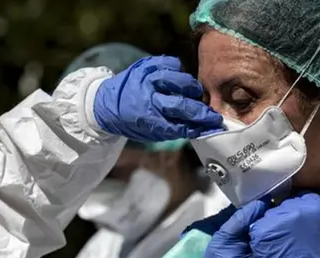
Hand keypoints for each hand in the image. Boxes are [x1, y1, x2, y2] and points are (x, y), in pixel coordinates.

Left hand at [93, 56, 222, 141]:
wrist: (106, 102)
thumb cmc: (132, 121)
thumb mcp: (149, 132)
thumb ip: (174, 130)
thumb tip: (201, 128)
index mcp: (145, 119)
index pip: (178, 125)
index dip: (198, 125)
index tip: (213, 125)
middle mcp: (146, 97)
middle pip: (180, 104)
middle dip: (200, 110)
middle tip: (211, 113)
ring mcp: (147, 78)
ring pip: (179, 79)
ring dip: (191, 88)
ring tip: (194, 94)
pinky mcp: (147, 64)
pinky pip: (171, 63)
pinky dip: (179, 71)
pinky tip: (179, 79)